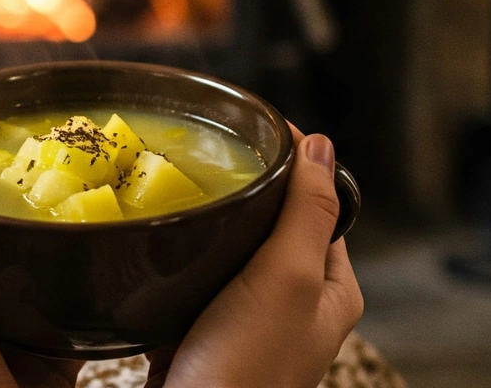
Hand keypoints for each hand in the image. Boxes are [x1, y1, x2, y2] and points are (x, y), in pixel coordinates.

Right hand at [146, 128, 363, 387]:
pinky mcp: (205, 332)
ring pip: (231, 250)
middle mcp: (294, 303)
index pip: (320, 204)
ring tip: (178, 188)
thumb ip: (307, 212)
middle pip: (273, 224)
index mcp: (330, 288)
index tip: (253, 126)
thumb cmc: (247, 365)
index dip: (293, 162)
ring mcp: (248, 320)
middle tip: (206, 154)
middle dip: (244, 190)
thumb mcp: (289, 278)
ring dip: (208, 222)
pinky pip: (195, 278)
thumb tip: (321, 144)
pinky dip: (180, 257)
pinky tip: (159, 241)